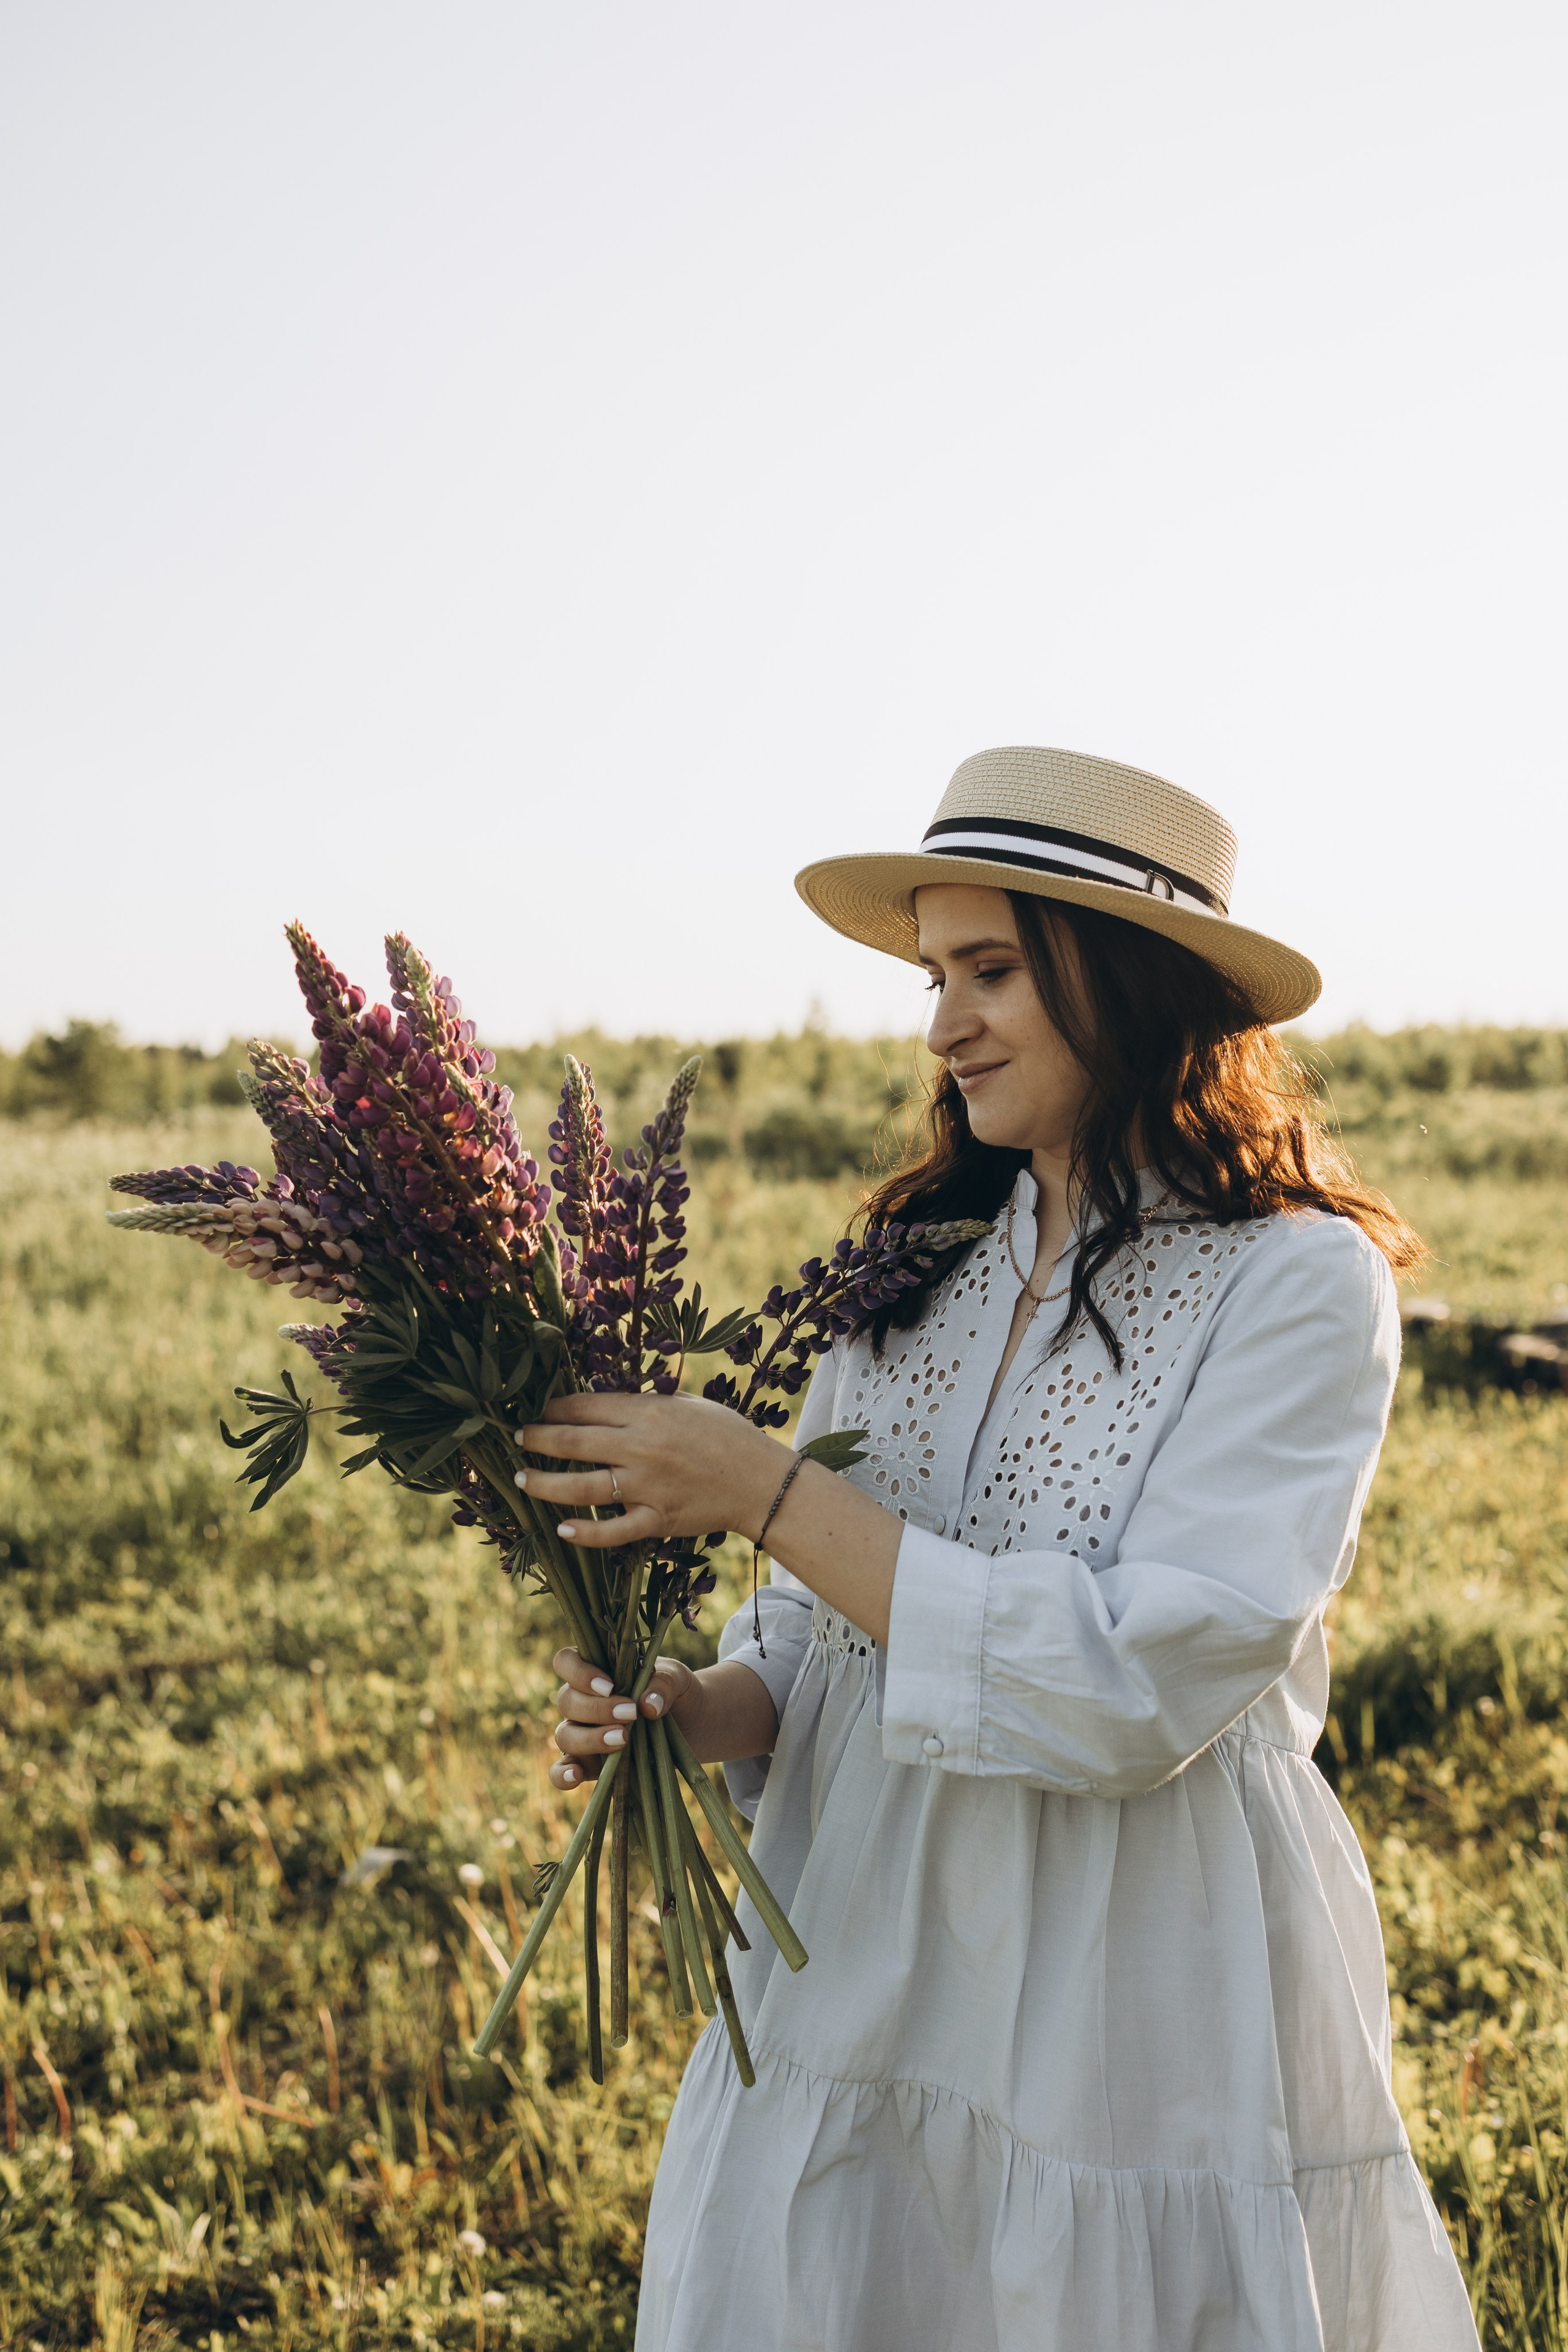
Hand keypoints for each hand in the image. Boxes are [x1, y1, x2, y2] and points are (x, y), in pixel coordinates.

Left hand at [514, 1390, 790, 1549]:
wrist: (761, 1481)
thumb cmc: (726, 1435)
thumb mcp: (686, 1404)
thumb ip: (645, 1403)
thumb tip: (603, 1401)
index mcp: (648, 1414)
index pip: (585, 1406)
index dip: (554, 1407)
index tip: (539, 1409)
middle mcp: (641, 1449)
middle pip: (573, 1442)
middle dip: (537, 1439)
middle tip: (517, 1438)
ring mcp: (646, 1487)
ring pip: (581, 1487)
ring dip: (543, 1483)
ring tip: (520, 1478)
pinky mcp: (656, 1520)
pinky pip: (613, 1531)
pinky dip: (585, 1533)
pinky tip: (562, 1529)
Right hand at [549, 1645, 694, 1793]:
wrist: (695, 1725)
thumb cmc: (679, 1693)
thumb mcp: (677, 1678)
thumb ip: (663, 1684)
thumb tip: (648, 1706)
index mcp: (597, 1671)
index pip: (566, 1662)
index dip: (579, 1673)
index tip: (610, 1686)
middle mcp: (584, 1701)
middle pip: (567, 1701)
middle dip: (596, 1709)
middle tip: (631, 1714)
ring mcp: (584, 1733)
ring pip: (565, 1735)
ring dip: (589, 1739)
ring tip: (623, 1739)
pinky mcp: (592, 1765)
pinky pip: (562, 1771)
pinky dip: (563, 1774)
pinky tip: (576, 1775)